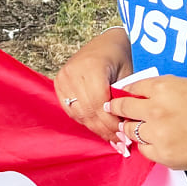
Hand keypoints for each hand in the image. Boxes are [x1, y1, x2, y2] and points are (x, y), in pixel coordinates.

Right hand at [53, 27, 132, 142]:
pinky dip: (85, 121)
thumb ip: (122, 99)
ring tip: (111, 139)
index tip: (124, 135)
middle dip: (104, 129)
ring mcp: (63, 78)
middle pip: (88, 111)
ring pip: (79, 113)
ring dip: (95, 128)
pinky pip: (71, 110)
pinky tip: (98, 128)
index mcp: (91, 67)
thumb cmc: (121, 57)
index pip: (99, 104)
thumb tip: (124, 129)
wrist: (106, 43)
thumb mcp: (127, 75)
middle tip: (120, 143)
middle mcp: (73, 72)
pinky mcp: (59, 84)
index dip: (110, 123)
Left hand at [104, 76, 186, 171]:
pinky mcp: (164, 155)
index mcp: (162, 89)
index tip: (117, 97)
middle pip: (123, 110)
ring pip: (130, 131)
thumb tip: (137, 91)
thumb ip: (159, 87)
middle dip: (117, 109)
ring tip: (140, 127)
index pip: (130, 89)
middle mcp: (156, 111)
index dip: (122, 94)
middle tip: (114, 111)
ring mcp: (158, 135)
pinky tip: (157, 141)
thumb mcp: (186, 84)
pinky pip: (143, 150)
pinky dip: (147, 145)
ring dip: (132, 128)